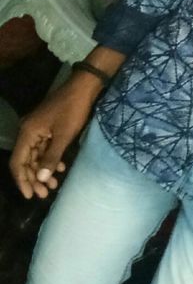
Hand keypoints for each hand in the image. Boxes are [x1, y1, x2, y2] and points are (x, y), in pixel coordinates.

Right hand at [10, 77, 96, 198]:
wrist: (83, 88)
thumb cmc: (73, 110)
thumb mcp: (64, 136)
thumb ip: (51, 158)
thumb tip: (41, 179)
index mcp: (27, 133)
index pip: (17, 162)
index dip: (22, 180)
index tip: (30, 195)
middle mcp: (28, 132)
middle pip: (26, 161)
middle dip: (34, 179)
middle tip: (45, 194)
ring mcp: (38, 130)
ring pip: (36, 156)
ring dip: (43, 171)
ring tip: (54, 186)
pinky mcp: (47, 128)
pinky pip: (44, 149)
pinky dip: (50, 160)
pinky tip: (60, 168)